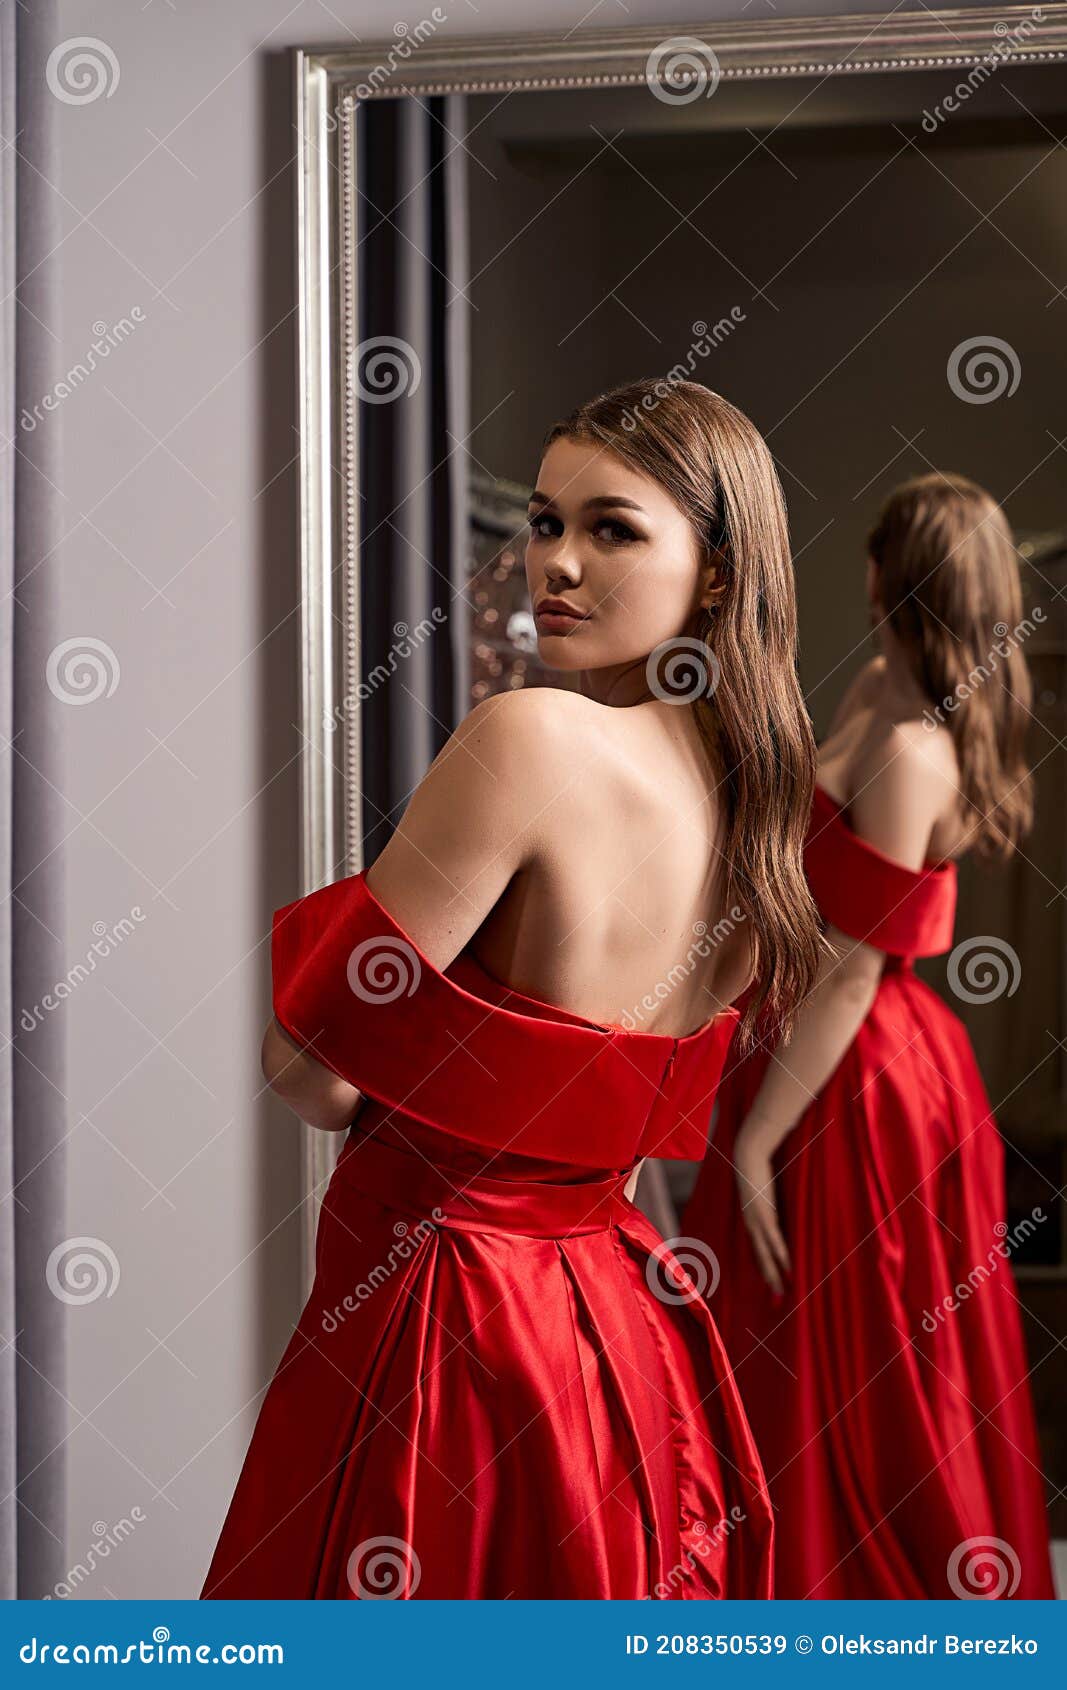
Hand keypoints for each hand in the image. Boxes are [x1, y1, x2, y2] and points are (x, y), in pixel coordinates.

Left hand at [733, 1118, 791, 1295]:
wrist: (748, 1155)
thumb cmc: (756, 1170)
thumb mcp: (762, 1191)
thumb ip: (770, 1203)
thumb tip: (777, 1209)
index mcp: (750, 1219)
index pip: (757, 1249)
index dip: (764, 1267)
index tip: (771, 1283)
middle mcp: (751, 1223)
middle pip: (760, 1257)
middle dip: (768, 1278)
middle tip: (776, 1299)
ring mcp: (756, 1220)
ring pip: (766, 1254)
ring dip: (774, 1273)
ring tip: (781, 1292)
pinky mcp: (764, 1214)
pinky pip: (774, 1240)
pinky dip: (781, 1255)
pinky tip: (788, 1268)